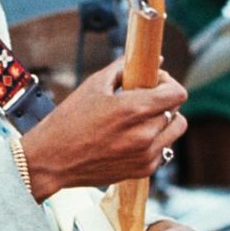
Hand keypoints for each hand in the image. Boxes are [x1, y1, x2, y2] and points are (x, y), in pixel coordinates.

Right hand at [21, 59, 186, 200]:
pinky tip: (132, 137)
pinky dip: (154, 141)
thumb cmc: (70, 120)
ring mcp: (146, 155)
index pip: (177, 93)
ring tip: (141, 118)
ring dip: (164, 121)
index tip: (155, 82)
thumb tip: (153, 60)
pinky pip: (163, 150)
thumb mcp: (95, 85)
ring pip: (174, 131)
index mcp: (135, 109)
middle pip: (177, 111)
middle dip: (164, 101)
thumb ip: (125, 69)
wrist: (52, 160)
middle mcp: (145, 134)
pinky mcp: (143, 170)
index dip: (168, 83)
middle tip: (145, 98)